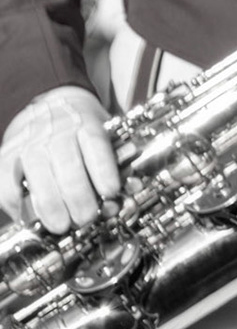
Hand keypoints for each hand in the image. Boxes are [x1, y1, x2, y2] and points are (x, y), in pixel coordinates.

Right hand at [0, 86, 120, 233]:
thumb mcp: (107, 129)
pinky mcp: (7, 155)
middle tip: (86, 218)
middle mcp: (55, 132)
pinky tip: (27, 216)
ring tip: (61, 225)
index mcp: (85, 123)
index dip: (103, 169)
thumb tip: (132, 188)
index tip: (111, 192)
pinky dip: (15, 201)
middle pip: (67, 165)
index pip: (95, 144)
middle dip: (78, 196)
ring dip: (50, 204)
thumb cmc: (83, 125)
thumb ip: (117, 156)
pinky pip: (6, 180)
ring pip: (37, 174)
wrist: (49, 103)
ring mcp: (28, 143)